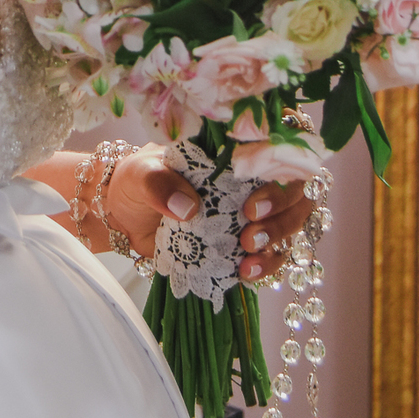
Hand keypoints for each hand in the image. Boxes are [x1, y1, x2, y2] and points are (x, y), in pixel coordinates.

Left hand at [98, 147, 314, 277]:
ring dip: (279, 237)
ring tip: (248, 251)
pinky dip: (268, 264)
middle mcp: (249, 179)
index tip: (256, 188)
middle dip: (283, 208)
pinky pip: (274, 254)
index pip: (280, 146)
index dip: (284, 164)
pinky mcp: (243, 244)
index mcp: (231, 151)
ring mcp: (251, 213)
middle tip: (251, 222)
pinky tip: (247, 271)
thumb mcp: (140, 173)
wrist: (121, 216)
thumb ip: (159, 183)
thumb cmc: (136, 181)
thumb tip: (188, 207)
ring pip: (293, 221)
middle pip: (297, 188)